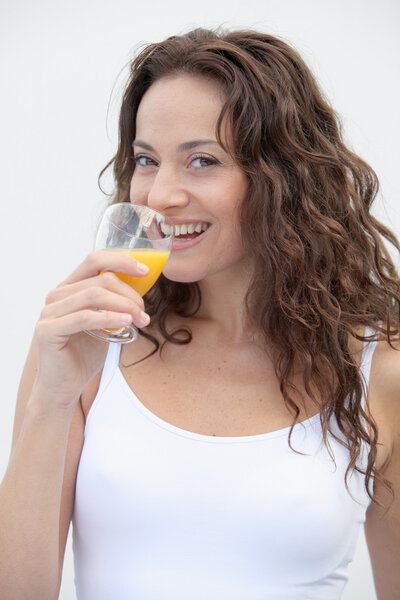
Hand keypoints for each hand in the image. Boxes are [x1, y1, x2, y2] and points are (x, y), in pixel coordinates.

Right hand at [33, 251, 149, 410]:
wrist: (64, 387)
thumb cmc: (84, 355)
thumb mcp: (106, 323)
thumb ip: (116, 304)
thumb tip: (143, 287)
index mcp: (69, 288)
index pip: (95, 260)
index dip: (122, 261)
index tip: (145, 271)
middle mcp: (57, 295)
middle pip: (101, 279)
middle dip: (130, 293)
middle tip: (145, 312)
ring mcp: (49, 312)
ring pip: (94, 295)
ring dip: (125, 305)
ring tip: (141, 319)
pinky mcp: (48, 330)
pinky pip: (85, 317)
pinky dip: (110, 317)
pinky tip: (127, 322)